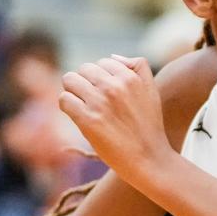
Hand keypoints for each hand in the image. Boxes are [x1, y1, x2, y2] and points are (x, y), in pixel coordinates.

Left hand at [58, 56, 169, 179]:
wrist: (149, 159)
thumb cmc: (149, 127)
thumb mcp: (152, 90)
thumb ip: (138, 67)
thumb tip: (113, 56)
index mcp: (129, 77)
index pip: (102, 63)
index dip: (101, 78)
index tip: (105, 93)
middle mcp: (114, 86)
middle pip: (84, 69)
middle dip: (85, 82)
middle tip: (91, 100)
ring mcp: (99, 102)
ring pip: (70, 80)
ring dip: (73, 92)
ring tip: (82, 105)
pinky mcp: (87, 120)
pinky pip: (64, 99)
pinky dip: (67, 106)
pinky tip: (78, 115)